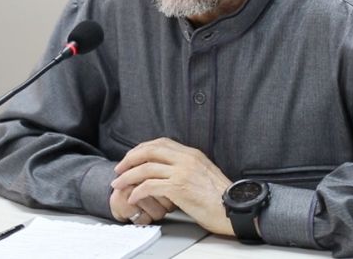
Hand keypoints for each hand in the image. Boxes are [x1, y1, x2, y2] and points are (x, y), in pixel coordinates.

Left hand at [111, 137, 233, 234]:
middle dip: (130, 158)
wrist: (234, 209)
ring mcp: (182, 172)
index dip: (142, 148)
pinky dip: (138, 191)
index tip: (132, 157)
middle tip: (119, 168)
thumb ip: (186, 167)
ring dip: (128, 176)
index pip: (160, 143)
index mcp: (191, 153)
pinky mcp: (179, 188)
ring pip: (146, 168)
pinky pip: (150, 186)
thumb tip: (169, 171)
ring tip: (118, 183)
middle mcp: (186, 158)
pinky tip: (133, 197)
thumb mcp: (203, 173)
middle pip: (149, 151)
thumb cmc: (220, 197)